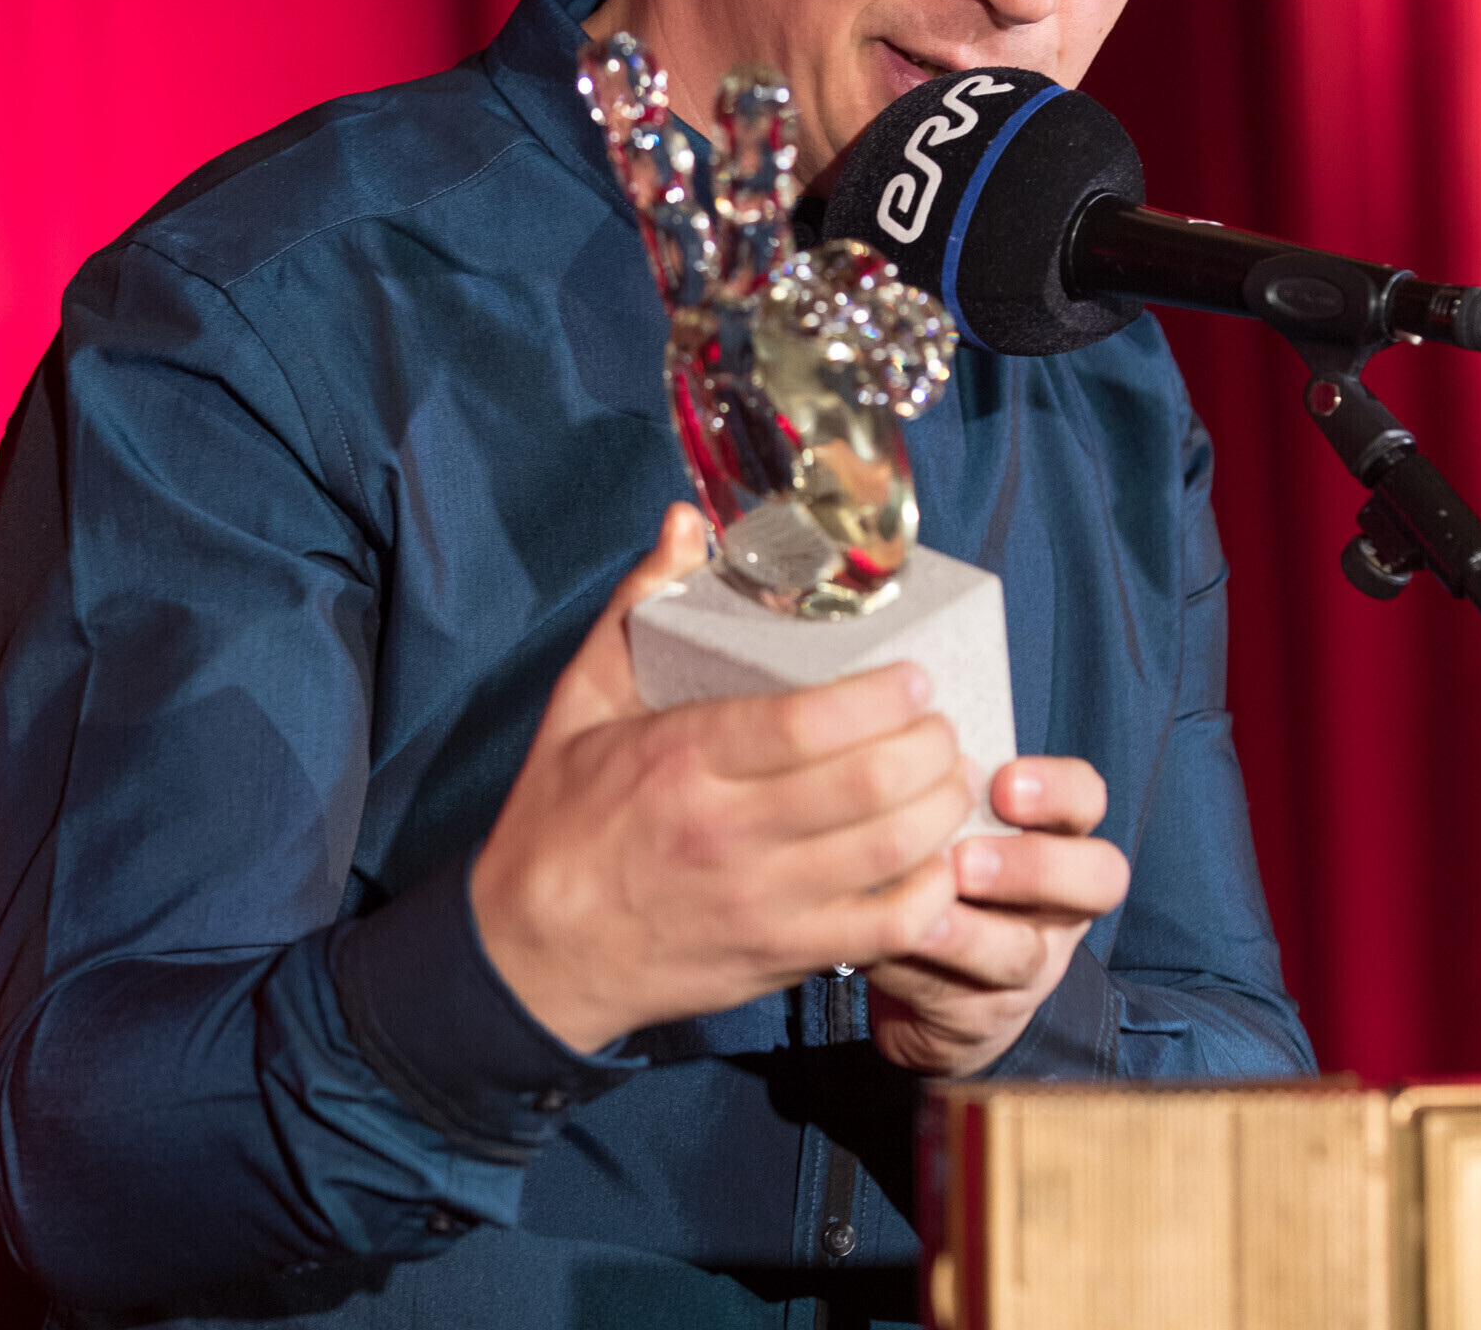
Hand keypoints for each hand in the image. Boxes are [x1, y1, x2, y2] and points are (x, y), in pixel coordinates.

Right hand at [470, 505, 974, 1052]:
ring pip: (890, 854)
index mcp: (682, 760)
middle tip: (940, 724)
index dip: (883, 697)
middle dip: (929, 746)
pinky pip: (884, 930)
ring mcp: (760, 903)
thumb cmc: (561, 820)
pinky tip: (936, 860)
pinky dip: (929, 894)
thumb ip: (639, 604)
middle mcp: (726, 833)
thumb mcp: (581, 699)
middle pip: (868, 785)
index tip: (917, 677)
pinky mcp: (780, 956)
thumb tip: (685, 523)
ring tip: (948, 778)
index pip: (807, 724)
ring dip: (941, 810)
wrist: (532, 955)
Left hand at [865, 756, 1130, 1076]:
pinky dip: (916, 970)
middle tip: (968, 861)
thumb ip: (940, 787)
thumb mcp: (951, 825)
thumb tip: (889, 722)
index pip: (1086, 799)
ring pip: (1024, 953)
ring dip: (970, 933)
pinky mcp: (985, 1015)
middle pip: (1096, 879)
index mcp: (1056, 835)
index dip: (1056, 791)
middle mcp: (1061, 901)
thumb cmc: (936, 871)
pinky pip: (959, 997)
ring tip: (925, 916)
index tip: (1002, 782)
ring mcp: (1032, 963)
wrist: (928, 983)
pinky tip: (881, 949)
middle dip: (1033, 867)